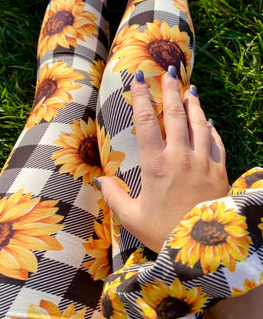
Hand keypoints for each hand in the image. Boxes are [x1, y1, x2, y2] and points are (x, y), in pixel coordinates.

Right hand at [98, 67, 228, 252]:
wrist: (203, 248)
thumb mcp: (132, 218)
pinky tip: (208, 120)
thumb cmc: (164, 232)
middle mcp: (181, 156)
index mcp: (156, 164)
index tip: (138, 77)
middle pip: (176, 114)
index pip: (147, 121)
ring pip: (199, 123)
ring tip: (189, 88)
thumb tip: (99, 180)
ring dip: (193, 103)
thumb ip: (114, 196)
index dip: (141, 96)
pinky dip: (211, 127)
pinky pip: (216, 141)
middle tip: (168, 71)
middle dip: (170, 89)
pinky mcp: (219, 170)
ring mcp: (203, 161)